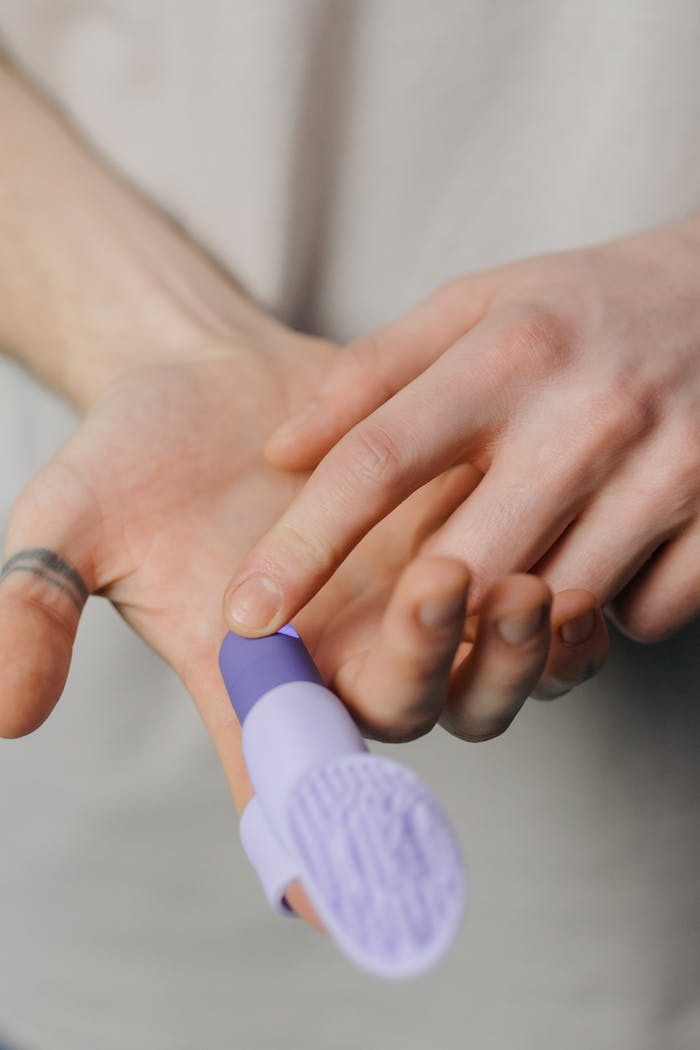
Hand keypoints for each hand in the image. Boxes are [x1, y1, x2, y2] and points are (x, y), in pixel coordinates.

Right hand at [0, 334, 607, 927]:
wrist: (212, 374)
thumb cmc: (136, 454)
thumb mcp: (68, 522)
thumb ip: (32, 611)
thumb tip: (6, 716)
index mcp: (251, 677)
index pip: (283, 787)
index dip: (313, 848)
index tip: (338, 898)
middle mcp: (337, 658)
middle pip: (409, 718)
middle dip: (434, 670)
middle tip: (438, 584)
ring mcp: (401, 609)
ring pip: (482, 681)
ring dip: (515, 654)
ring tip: (528, 583)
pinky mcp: (452, 547)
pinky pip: (521, 615)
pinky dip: (554, 617)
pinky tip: (569, 577)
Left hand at [227, 219, 699, 646]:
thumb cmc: (580, 308)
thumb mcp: (475, 305)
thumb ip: (372, 376)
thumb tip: (280, 452)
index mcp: (506, 354)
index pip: (377, 462)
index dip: (301, 547)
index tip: (247, 614)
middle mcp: (584, 415)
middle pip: (464, 563)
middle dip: (414, 616)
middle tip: (396, 623)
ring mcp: (667, 470)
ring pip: (554, 609)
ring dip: (513, 621)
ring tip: (509, 572)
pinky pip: (645, 618)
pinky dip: (608, 616)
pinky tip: (599, 561)